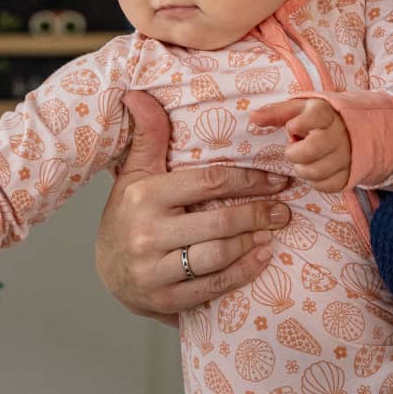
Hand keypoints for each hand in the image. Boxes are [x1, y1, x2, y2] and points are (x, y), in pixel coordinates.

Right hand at [95, 91, 289, 324]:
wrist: (107, 273)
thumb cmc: (130, 215)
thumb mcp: (136, 174)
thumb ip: (148, 136)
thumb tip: (138, 93)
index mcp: (144, 196)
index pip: (208, 182)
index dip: (248, 180)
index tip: (277, 179)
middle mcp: (147, 233)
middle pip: (220, 220)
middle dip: (259, 213)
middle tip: (285, 208)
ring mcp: (154, 270)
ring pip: (218, 254)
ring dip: (253, 241)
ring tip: (274, 230)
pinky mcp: (164, 299)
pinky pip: (213, 285)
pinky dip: (243, 272)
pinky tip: (262, 257)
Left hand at [252, 98, 351, 192]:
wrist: (348, 132)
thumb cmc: (314, 121)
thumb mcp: (296, 111)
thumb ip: (275, 113)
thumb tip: (253, 117)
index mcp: (326, 114)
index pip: (317, 116)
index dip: (297, 125)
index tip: (293, 127)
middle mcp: (340, 134)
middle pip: (313, 149)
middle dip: (295, 153)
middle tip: (294, 149)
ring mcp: (347, 155)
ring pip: (318, 171)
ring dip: (303, 169)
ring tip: (304, 161)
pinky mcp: (349, 174)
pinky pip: (328, 185)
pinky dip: (315, 182)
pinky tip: (314, 170)